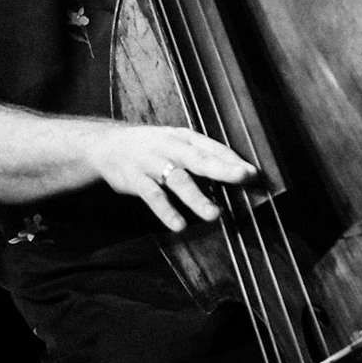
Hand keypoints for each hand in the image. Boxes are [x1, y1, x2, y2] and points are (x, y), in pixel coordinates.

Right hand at [81, 122, 257, 232]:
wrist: (107, 146)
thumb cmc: (152, 148)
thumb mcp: (176, 144)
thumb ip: (200, 157)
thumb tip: (235, 174)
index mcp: (184, 137)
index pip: (213, 148)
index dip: (233, 160)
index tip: (254, 173)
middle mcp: (170, 147)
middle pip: (199, 158)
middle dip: (222, 169)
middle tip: (244, 178)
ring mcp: (152, 162)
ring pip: (178, 180)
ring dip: (196, 197)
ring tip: (214, 214)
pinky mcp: (135, 180)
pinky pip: (153, 196)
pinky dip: (166, 211)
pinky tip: (179, 225)